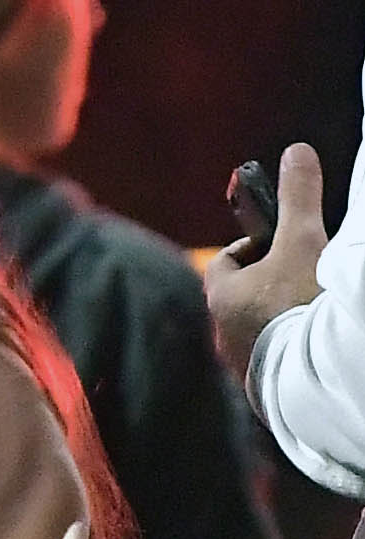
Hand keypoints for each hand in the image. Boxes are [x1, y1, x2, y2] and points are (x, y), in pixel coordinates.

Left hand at [205, 142, 328, 375]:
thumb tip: (296, 152)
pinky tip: (311, 341)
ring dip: (278, 316)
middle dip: (270, 283)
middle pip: (242, 296)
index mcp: (221, 295)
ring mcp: (241, 362)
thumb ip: (298, 196)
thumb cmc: (301, 300)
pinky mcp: (263, 386)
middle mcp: (221, 330)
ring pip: (255, 328)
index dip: (253, 247)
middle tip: (305, 274)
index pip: (226, 261)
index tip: (281, 243)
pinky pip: (272, 359)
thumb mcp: (303, 240)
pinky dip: (289, 346)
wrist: (317, 371)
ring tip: (311, 309)